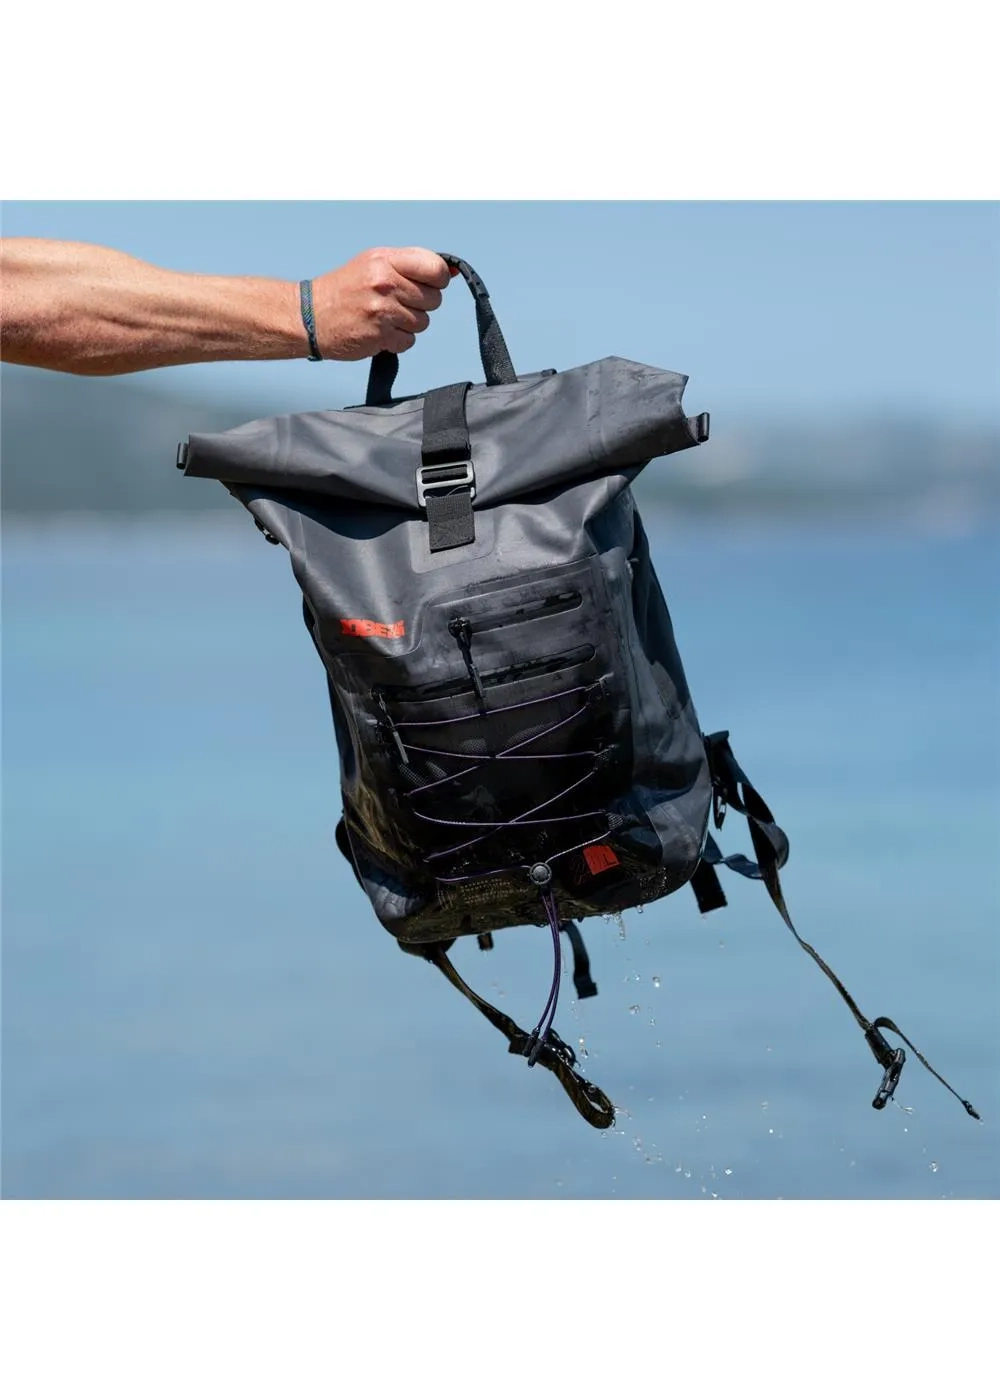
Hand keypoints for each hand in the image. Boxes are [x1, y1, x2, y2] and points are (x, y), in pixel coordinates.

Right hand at [310, 247, 455, 359]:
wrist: (311, 316)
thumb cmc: (345, 289)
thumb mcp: (375, 263)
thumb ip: (412, 265)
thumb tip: (450, 271)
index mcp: (386, 260)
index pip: (435, 268)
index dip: (438, 279)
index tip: (429, 284)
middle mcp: (385, 282)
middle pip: (434, 299)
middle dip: (421, 304)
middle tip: (398, 302)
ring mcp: (382, 310)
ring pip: (423, 322)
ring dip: (408, 324)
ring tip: (386, 316)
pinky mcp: (380, 335)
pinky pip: (409, 341)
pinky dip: (398, 340)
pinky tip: (381, 331)